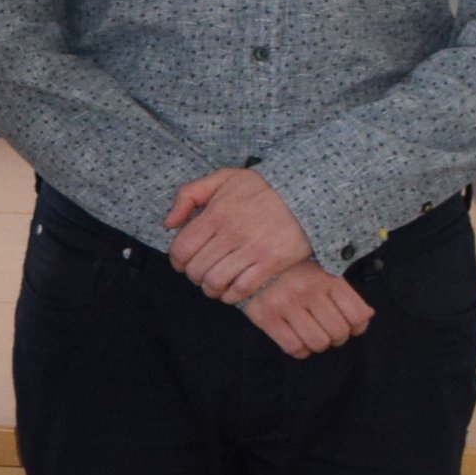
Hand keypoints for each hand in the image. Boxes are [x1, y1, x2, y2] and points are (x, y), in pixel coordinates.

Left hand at [166, 168, 313, 305]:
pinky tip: (230, 291)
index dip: (176, 261)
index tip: (181, 263)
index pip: (181, 248)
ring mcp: (252, 249)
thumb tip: (169, 223)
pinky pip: (242, 289)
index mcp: (216, 213)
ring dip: (210, 289)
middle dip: (193, 276)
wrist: (307, 192)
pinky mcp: (272, 262)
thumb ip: (188, 195)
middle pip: (196, 269)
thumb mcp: (223, 178)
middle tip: (199, 274)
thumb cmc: (262, 186)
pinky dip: (231, 296)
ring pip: (216, 282)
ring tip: (213, 285)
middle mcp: (231, 233)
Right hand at [241, 266, 376, 357]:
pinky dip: (299, 350)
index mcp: (326, 277)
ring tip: (312, 336)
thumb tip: (367, 316)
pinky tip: (297, 340)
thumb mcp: (320, 269)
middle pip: (339, 332)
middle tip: (328, 332)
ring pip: (318, 343)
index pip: (357, 314)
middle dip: (337, 338)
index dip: (357, 327)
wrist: (248, 261)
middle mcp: (309, 290)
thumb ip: (343, 291)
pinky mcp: (267, 316)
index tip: (350, 327)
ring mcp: (287, 304)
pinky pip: (293, 347)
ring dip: (319, 344)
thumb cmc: (289, 267)